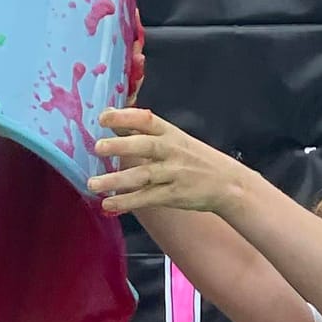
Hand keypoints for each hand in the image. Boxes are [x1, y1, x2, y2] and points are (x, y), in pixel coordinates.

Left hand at [88, 107, 242, 218]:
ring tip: (93, 183)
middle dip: (121, 145)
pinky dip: (127, 202)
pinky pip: (148, 198)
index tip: (103, 117)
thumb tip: (114, 124)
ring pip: (143, 175)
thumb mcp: (176, 140)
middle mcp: (172, 151)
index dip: (125, 117)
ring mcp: (174, 173)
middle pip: (145, 145)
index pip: (146, 120)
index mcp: (171, 133)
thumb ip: (146, 133)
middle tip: (97, 147)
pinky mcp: (174, 195)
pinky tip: (109, 205)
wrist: (228, 183)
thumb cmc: (196, 160)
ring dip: (116, 180)